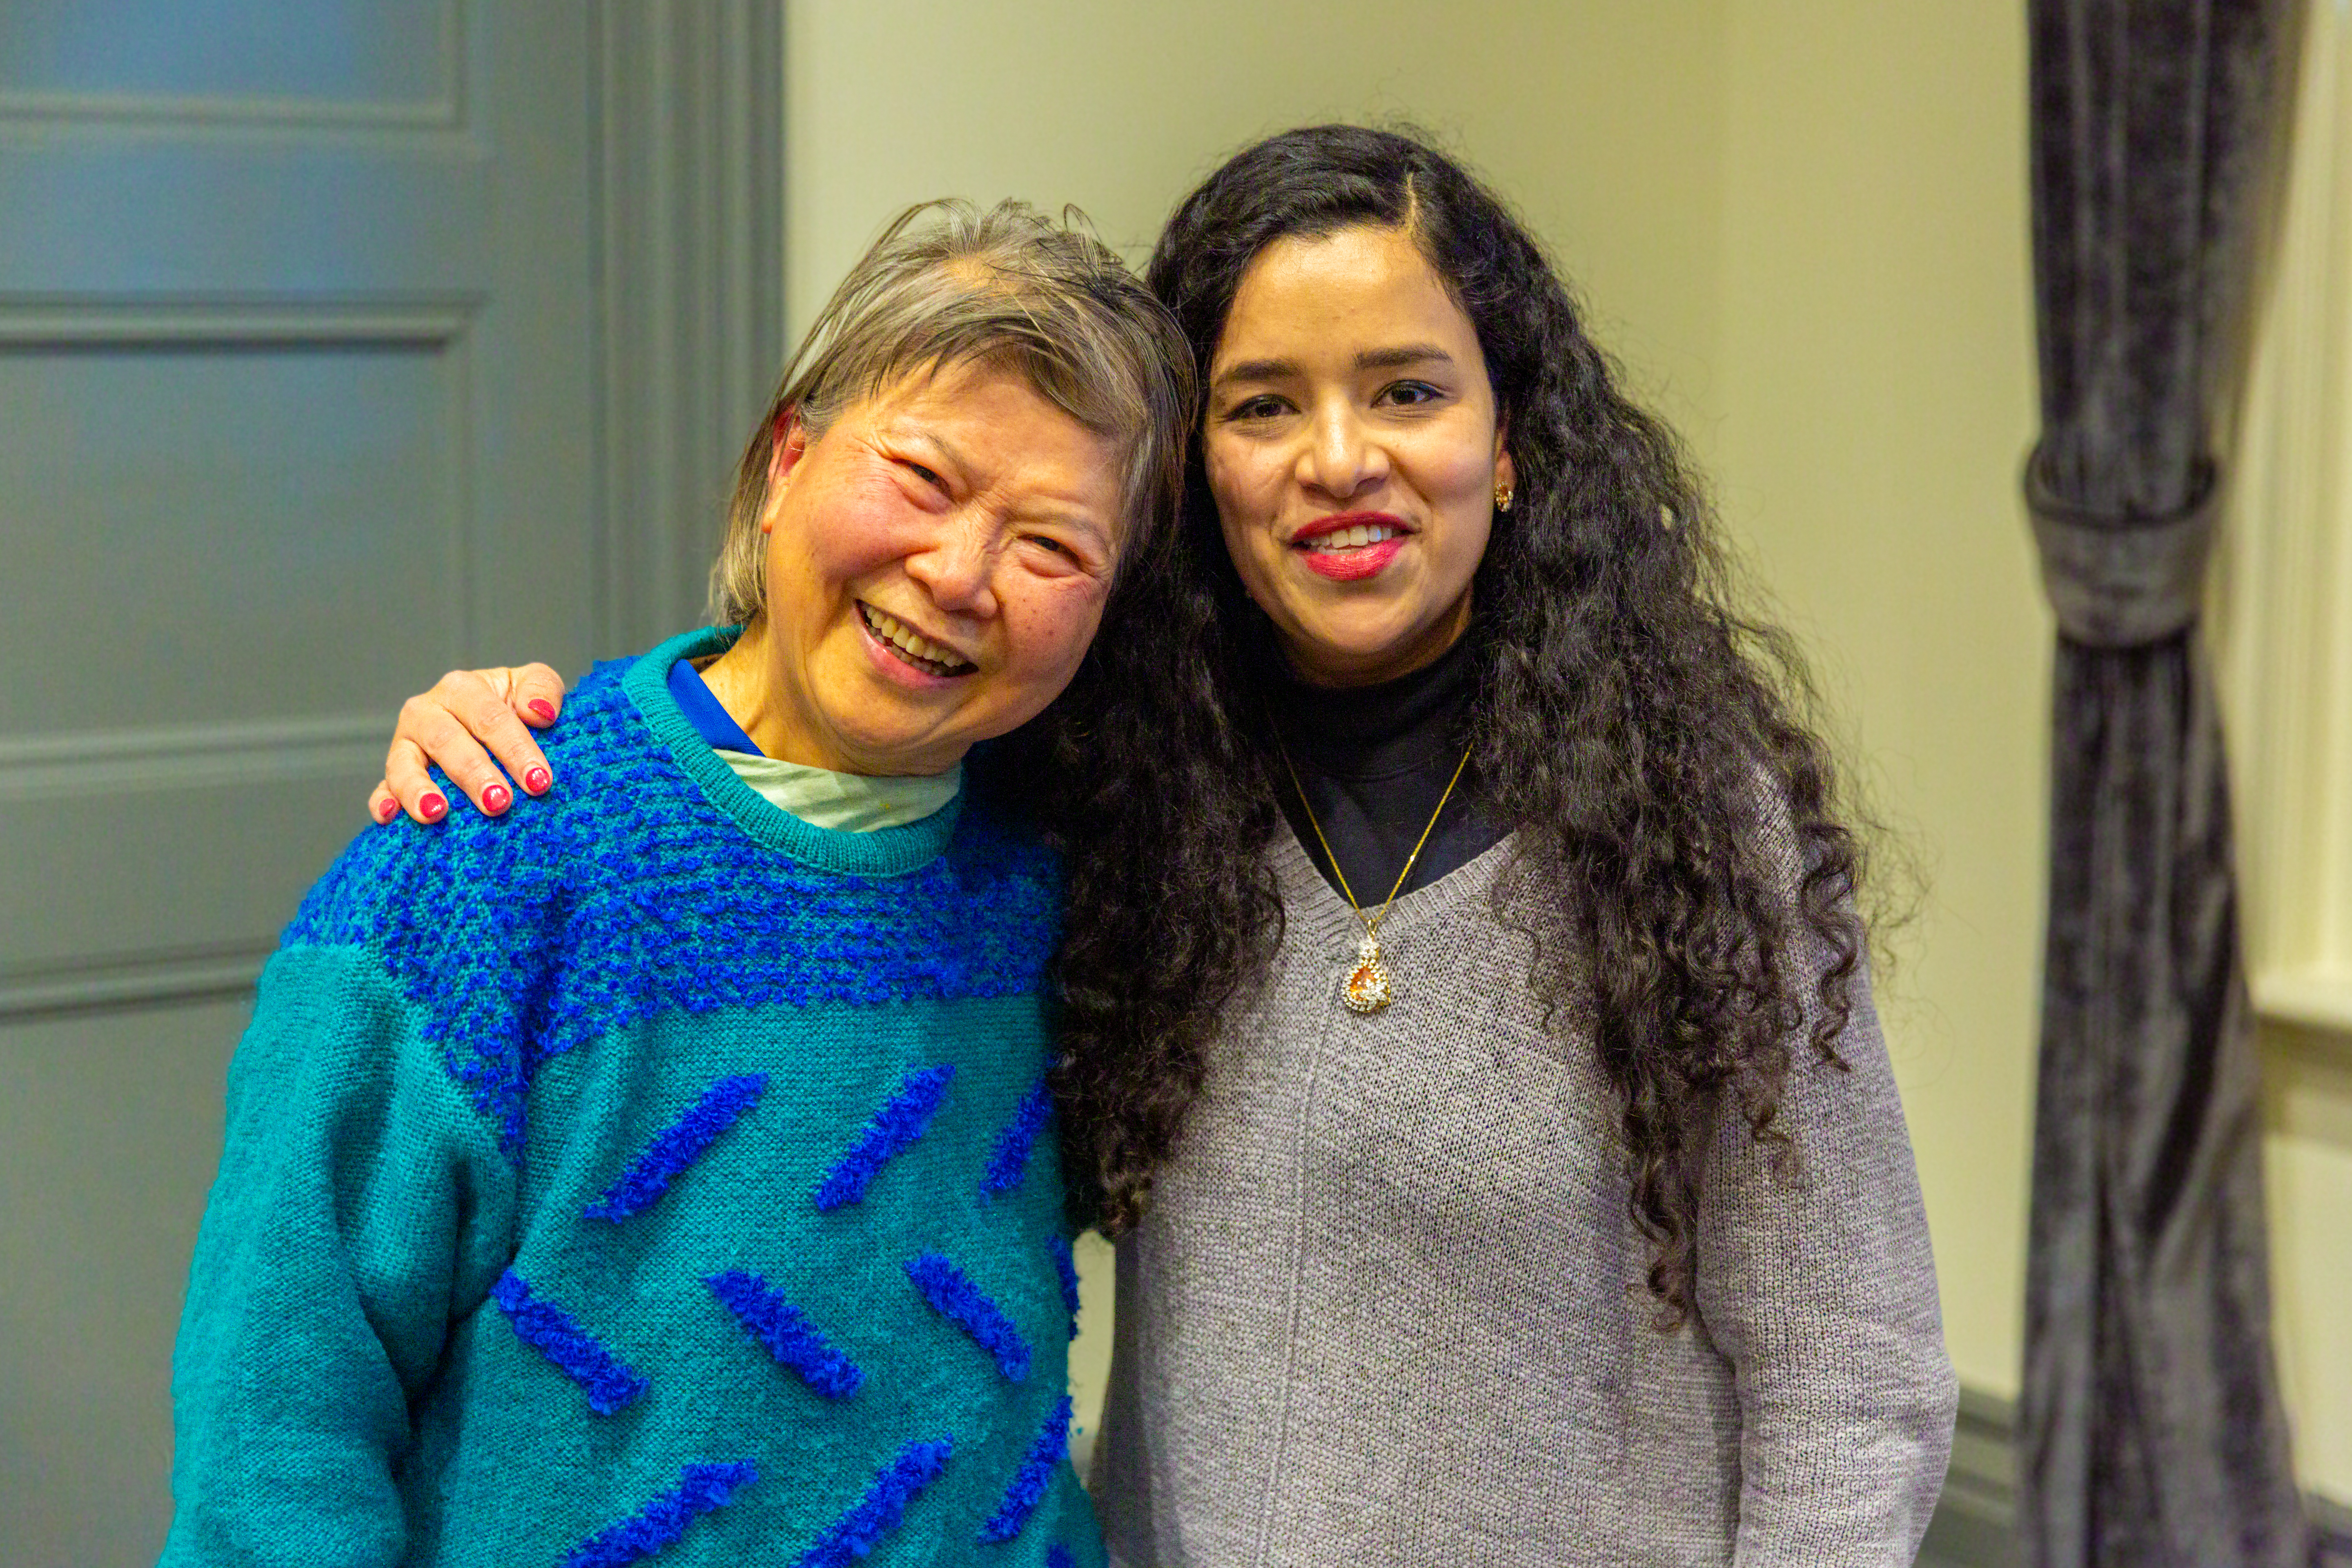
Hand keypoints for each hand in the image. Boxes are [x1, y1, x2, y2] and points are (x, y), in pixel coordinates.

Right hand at [368, 664, 567, 824]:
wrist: (494, 727)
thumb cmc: (516, 707)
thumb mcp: (535, 686)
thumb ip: (541, 688)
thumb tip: (538, 712)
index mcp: (462, 689)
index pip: (489, 717)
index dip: (515, 748)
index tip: (538, 780)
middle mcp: (426, 713)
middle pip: (447, 741)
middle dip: (474, 773)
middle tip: (499, 802)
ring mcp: (405, 745)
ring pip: (404, 764)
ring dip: (419, 789)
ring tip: (437, 812)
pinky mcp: (393, 775)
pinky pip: (381, 788)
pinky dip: (383, 802)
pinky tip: (388, 817)